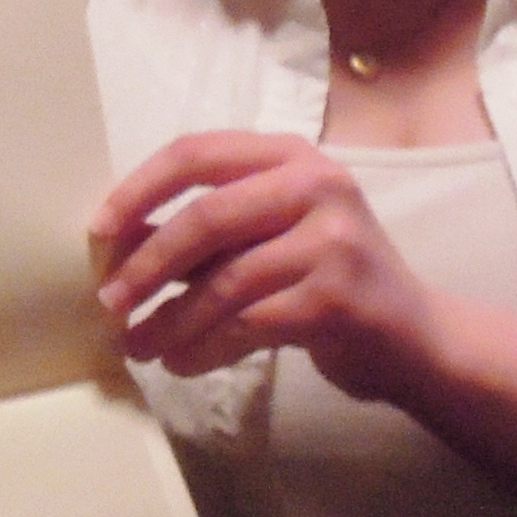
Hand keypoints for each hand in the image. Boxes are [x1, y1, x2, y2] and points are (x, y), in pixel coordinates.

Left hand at [89, 129, 440, 401]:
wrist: (418, 339)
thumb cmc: (327, 281)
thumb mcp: (271, 236)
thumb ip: (207, 232)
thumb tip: (115, 242)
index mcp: (291, 155)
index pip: (196, 153)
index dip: (138, 189)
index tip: (99, 232)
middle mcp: (317, 185)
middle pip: (205, 218)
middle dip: (145, 265)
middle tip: (108, 302)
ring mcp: (333, 240)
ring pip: (223, 282)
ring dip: (167, 320)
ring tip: (136, 346)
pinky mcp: (336, 299)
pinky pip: (246, 325)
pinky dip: (202, 348)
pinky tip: (179, 363)